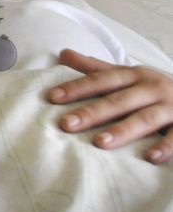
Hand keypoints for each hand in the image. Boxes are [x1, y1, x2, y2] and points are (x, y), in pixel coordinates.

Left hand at [48, 48, 172, 163]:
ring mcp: (171, 106)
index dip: (77, 88)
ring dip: (123, 130)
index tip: (51, 97)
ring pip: (145, 119)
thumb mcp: (127, 75)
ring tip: (99, 143)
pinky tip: (149, 158)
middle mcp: (152, 88)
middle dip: (92, 112)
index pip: (101, 80)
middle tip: (66, 124)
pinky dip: (165, 147)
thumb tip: (62, 53)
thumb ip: (96, 68)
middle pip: (118, 101)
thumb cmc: (152, 88)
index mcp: (134, 75)